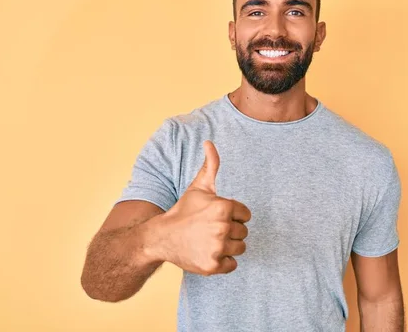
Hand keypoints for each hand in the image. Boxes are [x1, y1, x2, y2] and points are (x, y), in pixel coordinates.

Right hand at [160, 140, 250, 275]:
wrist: (162, 237)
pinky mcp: (213, 266)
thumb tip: (209, 142)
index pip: (246, 215)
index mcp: (224, 207)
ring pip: (240, 248)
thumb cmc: (183, 211)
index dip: (233, 215)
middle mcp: (222, 227)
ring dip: (228, 246)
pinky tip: (208, 253)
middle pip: (244, 232)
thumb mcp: (198, 187)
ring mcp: (217, 248)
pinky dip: (223, 262)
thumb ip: (210, 165)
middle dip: (230, 231)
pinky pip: (232, 265)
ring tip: (210, 240)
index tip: (216, 216)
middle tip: (210, 229)